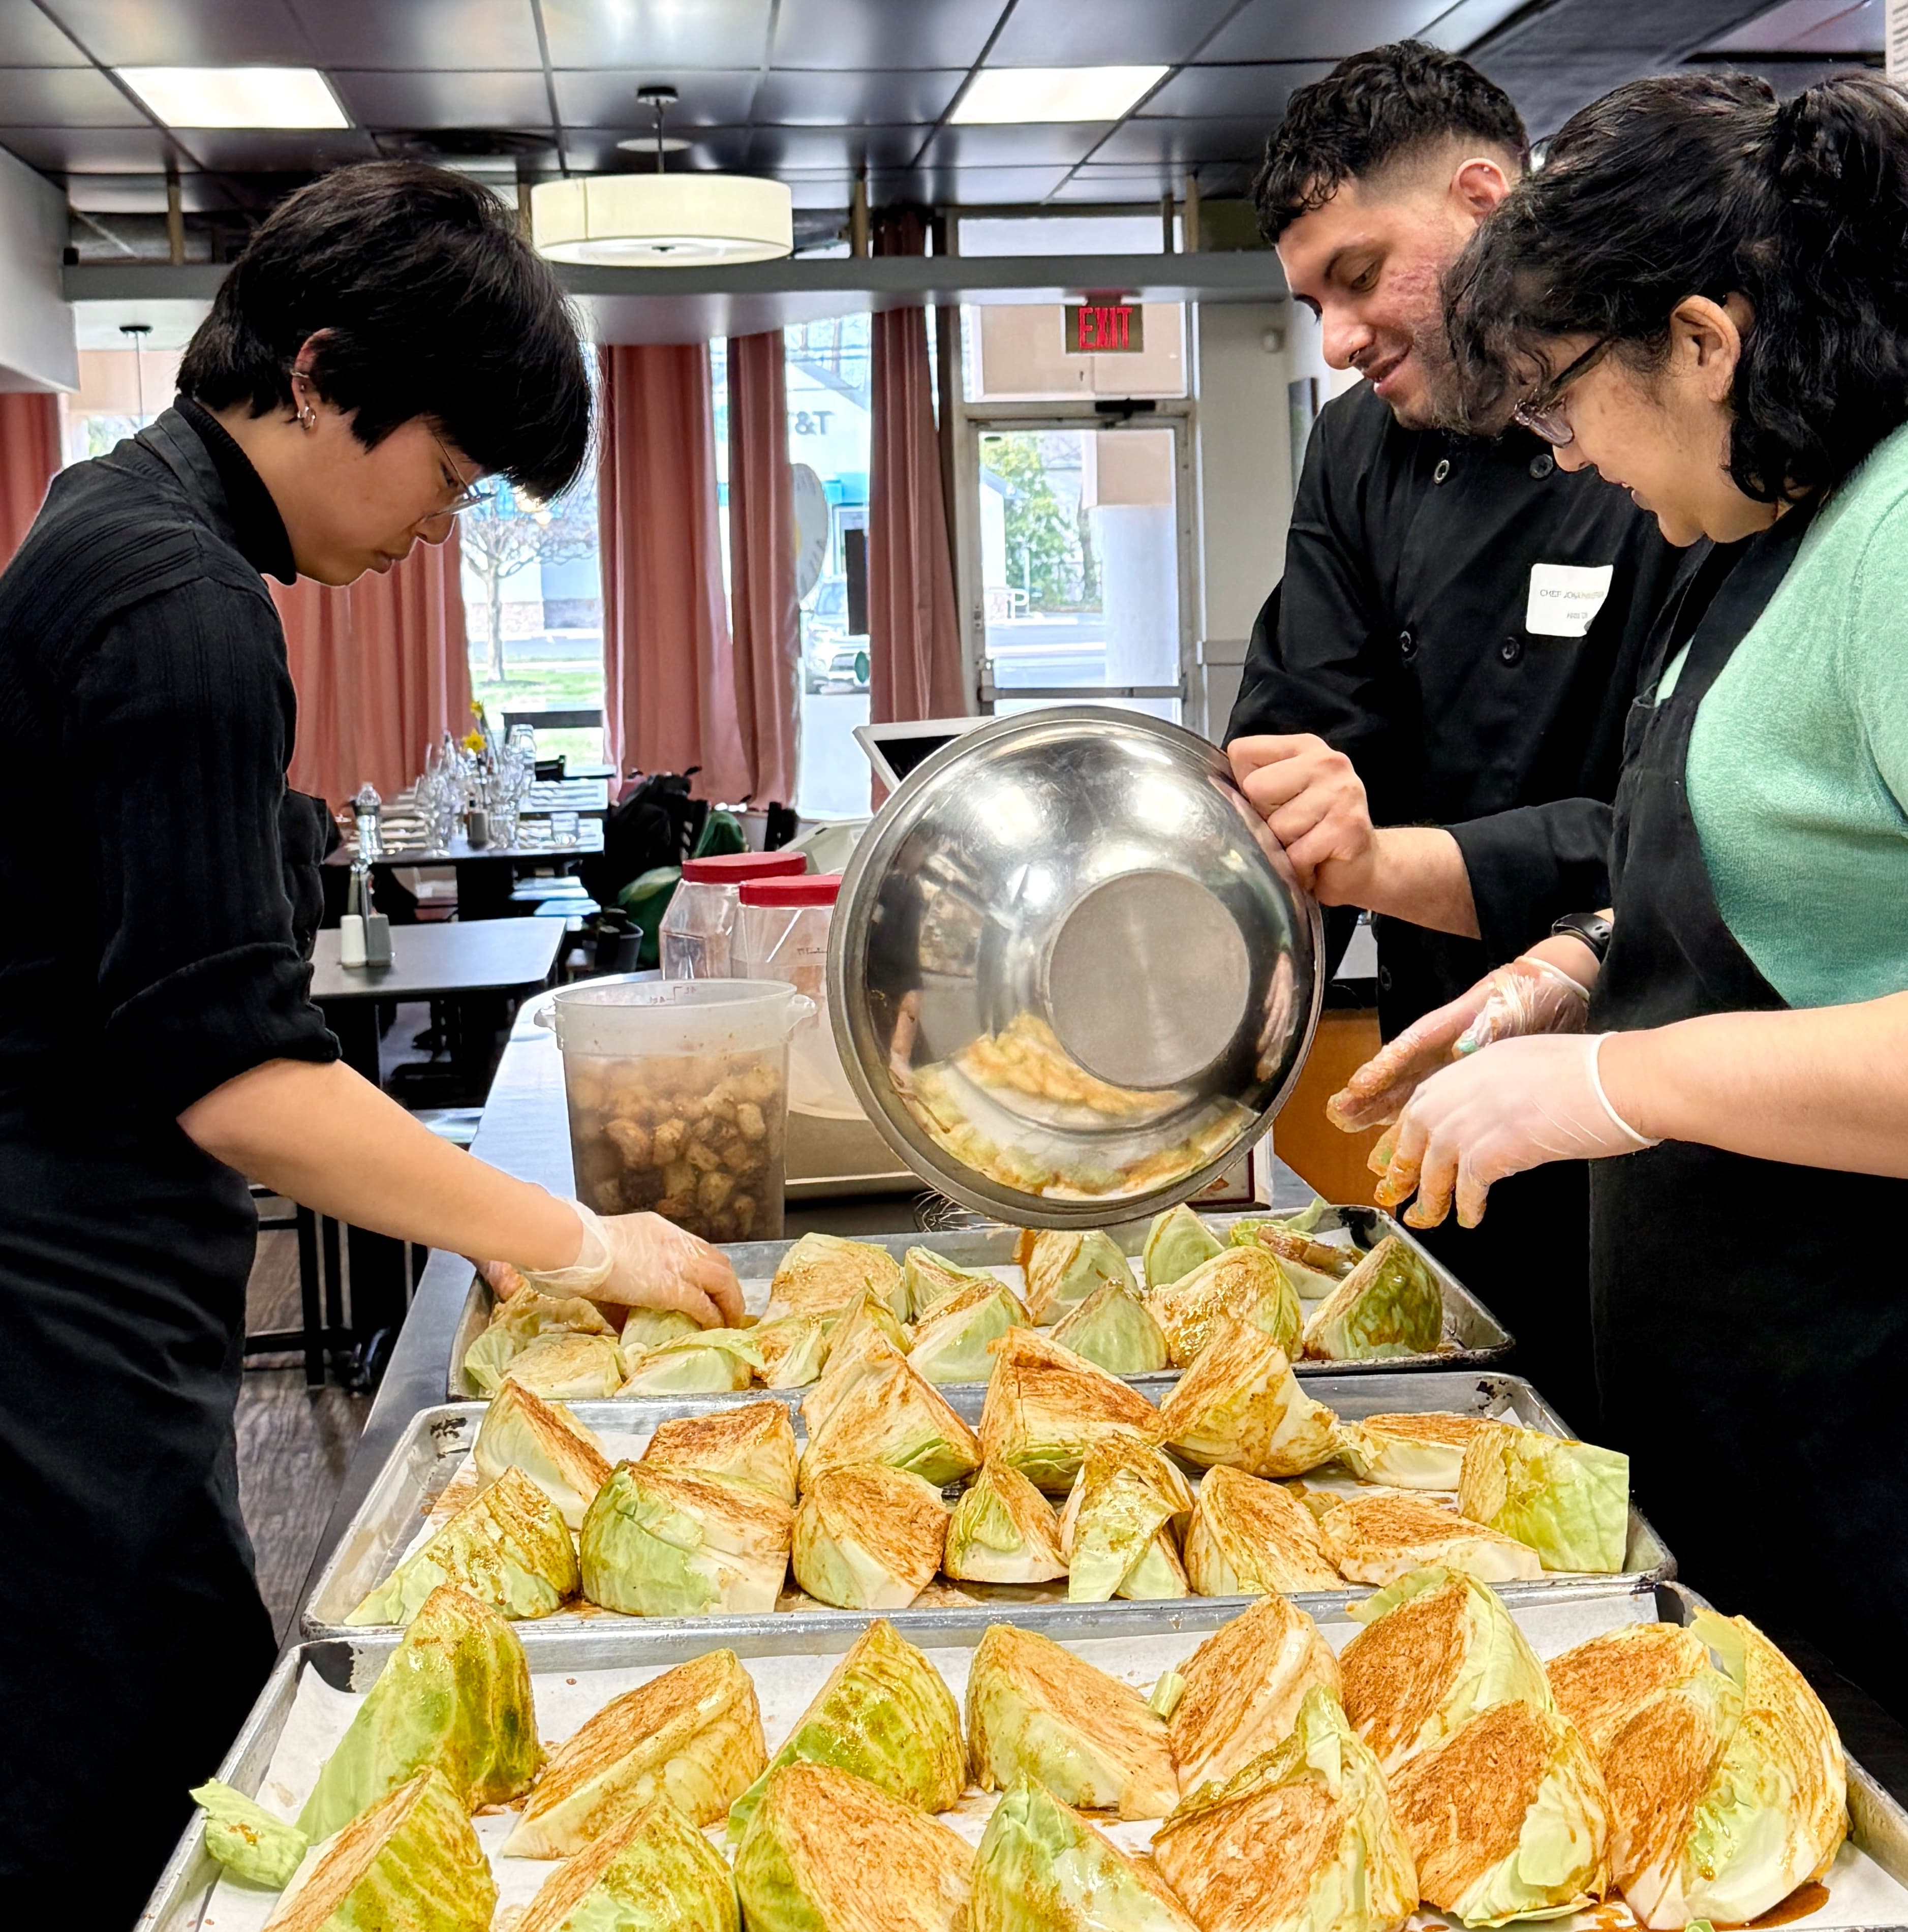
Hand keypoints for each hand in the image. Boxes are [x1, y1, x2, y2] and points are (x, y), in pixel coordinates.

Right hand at [515, 1203, 744, 1327]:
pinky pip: (704, 1305)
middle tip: (731, 1304)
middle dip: (728, 1285)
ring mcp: (676, 1264)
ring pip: (722, 1280)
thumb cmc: (581, 1250)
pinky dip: (713, 1317)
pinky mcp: (672, 1288)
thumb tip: (623, 1310)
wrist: (576, 1246)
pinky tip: (716, 1327)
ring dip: (730, 1302)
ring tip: (732, 1320)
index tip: (712, 1284)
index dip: (709, 1268)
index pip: (697, 1248)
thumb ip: (626, 1276)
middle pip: (718, 1261)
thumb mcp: (614, 1253)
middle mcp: (676, 1243)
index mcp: (660, 1230)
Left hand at [1228, 734, 1374, 899]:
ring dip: (1284, 848)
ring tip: (1305, 846)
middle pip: (1255, 787)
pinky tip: (1314, 862)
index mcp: (1304, 747)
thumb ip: (1252, 782)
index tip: (1273, 802)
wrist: (1364, 865)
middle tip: (1292, 829)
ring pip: (1275, 826)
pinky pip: (1294, 855)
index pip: (1242, 753)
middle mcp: (1326, 762)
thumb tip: (1214, 789)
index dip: (1246, 787)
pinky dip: (1298, 869)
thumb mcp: (1282, 794)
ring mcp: (1340, 792)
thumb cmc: (1315, 831)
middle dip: (1265, 818)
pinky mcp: (1345, 827)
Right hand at [1328, 951, 1593, 1131]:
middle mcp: (1442, 1048)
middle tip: (1340, 1116)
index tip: (1356, 1089)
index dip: (1380, 1071)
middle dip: (1369, 1096)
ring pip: (1414, 1091)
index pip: (1406, 1050)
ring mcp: (1454, 1064)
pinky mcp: (1471, 1077)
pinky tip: (1405, 1136)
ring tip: (1360, 1129)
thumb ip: (1486, 1026)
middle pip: (1399, 1074)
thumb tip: (1463, 1049)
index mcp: (1446, 1026)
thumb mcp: (1507, 1006)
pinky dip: (1422, 1120)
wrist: (1554, 989)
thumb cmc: (1526, 992)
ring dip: (1388, 1112)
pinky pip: (1440, 1102)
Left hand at [1371, 1033, 1657, 1228]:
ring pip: (1435, 1160)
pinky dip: (1466, 1204)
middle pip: (1417, 1129)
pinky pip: (1468, 1183)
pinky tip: (1471, 1218)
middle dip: (1403, 1163)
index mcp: (1478, 1063)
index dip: (1407, 1129)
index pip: (1425, 1098)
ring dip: (1429, 1194)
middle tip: (1394, 1191)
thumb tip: (1492, 1116)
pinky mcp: (1497, 1146)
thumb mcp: (1533, 1065)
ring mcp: (1479, 1115)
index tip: (1394, 1151)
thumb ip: (1502, 1085)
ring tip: (1425, 1216)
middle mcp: (1469, 1085)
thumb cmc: (1597, 1073)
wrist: (1624, 1079)